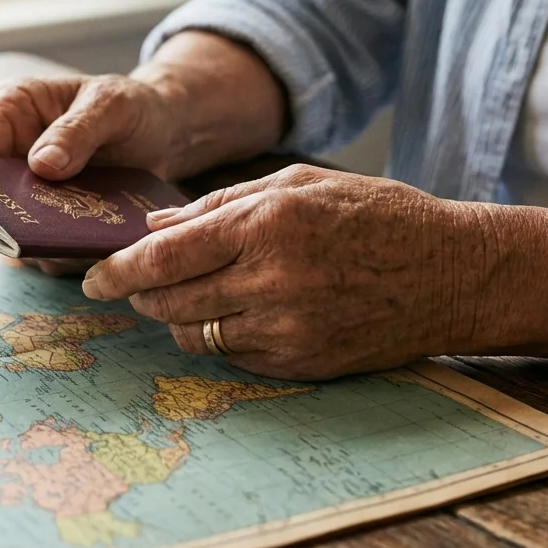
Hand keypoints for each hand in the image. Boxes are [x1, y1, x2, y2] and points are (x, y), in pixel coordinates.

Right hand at [0, 74, 184, 275]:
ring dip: (43, 243)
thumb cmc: (131, 105)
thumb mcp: (111, 106)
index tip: (0, 209)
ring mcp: (25, 190)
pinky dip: (66, 252)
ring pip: (13, 230)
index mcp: (9, 109)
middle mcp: (7, 151)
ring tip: (82, 242)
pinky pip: (44, 246)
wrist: (161, 132)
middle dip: (12, 222)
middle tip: (46, 235)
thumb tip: (41, 164)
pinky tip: (95, 248)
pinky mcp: (46, 218)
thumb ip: (77, 130)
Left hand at [79, 165, 490, 379]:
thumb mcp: (300, 183)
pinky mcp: (302, 364)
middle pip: (169, 300)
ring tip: (186, 295)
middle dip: (140, 294)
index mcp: (268, 225)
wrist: (454, 274)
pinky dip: (221, 336)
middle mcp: (272, 281)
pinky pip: (234, 357)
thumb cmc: (379, 215)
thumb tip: (155, 227)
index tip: (93, 278)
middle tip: (131, 284)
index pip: (165, 257)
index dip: (119, 271)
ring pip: (196, 334)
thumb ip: (222, 203)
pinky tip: (235, 314)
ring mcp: (287, 330)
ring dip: (177, 316)